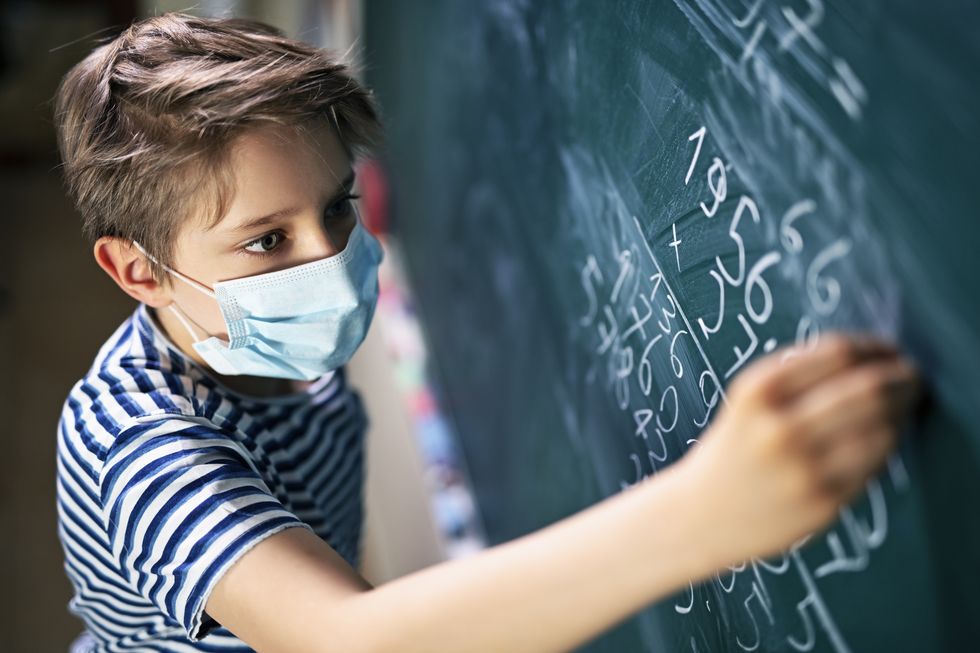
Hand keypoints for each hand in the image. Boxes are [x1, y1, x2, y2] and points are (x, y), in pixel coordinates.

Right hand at [679, 333, 921, 567]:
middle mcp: (780, 427)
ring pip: (882, 426)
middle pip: (868, 387)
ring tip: (901, 406)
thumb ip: (801, 375)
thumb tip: (875, 358)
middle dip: (901, 377)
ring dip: (901, 411)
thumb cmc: (734, 449)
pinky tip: (883, 437)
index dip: (875, 347)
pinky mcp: (824, 501)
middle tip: (911, 376)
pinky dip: (887, 444)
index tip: (889, 350)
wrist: (702, 515)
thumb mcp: (749, 400)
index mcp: (757, 391)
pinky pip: (875, 463)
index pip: (838, 353)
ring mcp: (803, 468)